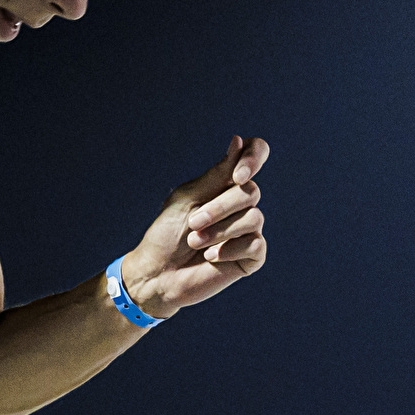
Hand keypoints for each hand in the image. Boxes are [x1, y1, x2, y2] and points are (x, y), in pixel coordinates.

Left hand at [118, 136, 269, 318]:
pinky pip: (255, 245)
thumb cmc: (166, 235)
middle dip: (218, 209)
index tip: (237, 176)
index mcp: (226, 185)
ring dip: (219, 231)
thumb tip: (239, 140)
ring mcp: (249, 230)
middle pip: (250, 192)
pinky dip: (228, 250)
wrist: (156, 274)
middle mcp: (242, 204)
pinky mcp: (251, 256)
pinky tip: (211, 258)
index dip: (254, 157)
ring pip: (254, 217)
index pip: (257, 153)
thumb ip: (217, 175)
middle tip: (192, 224)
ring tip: (194, 242)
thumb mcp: (188, 199)